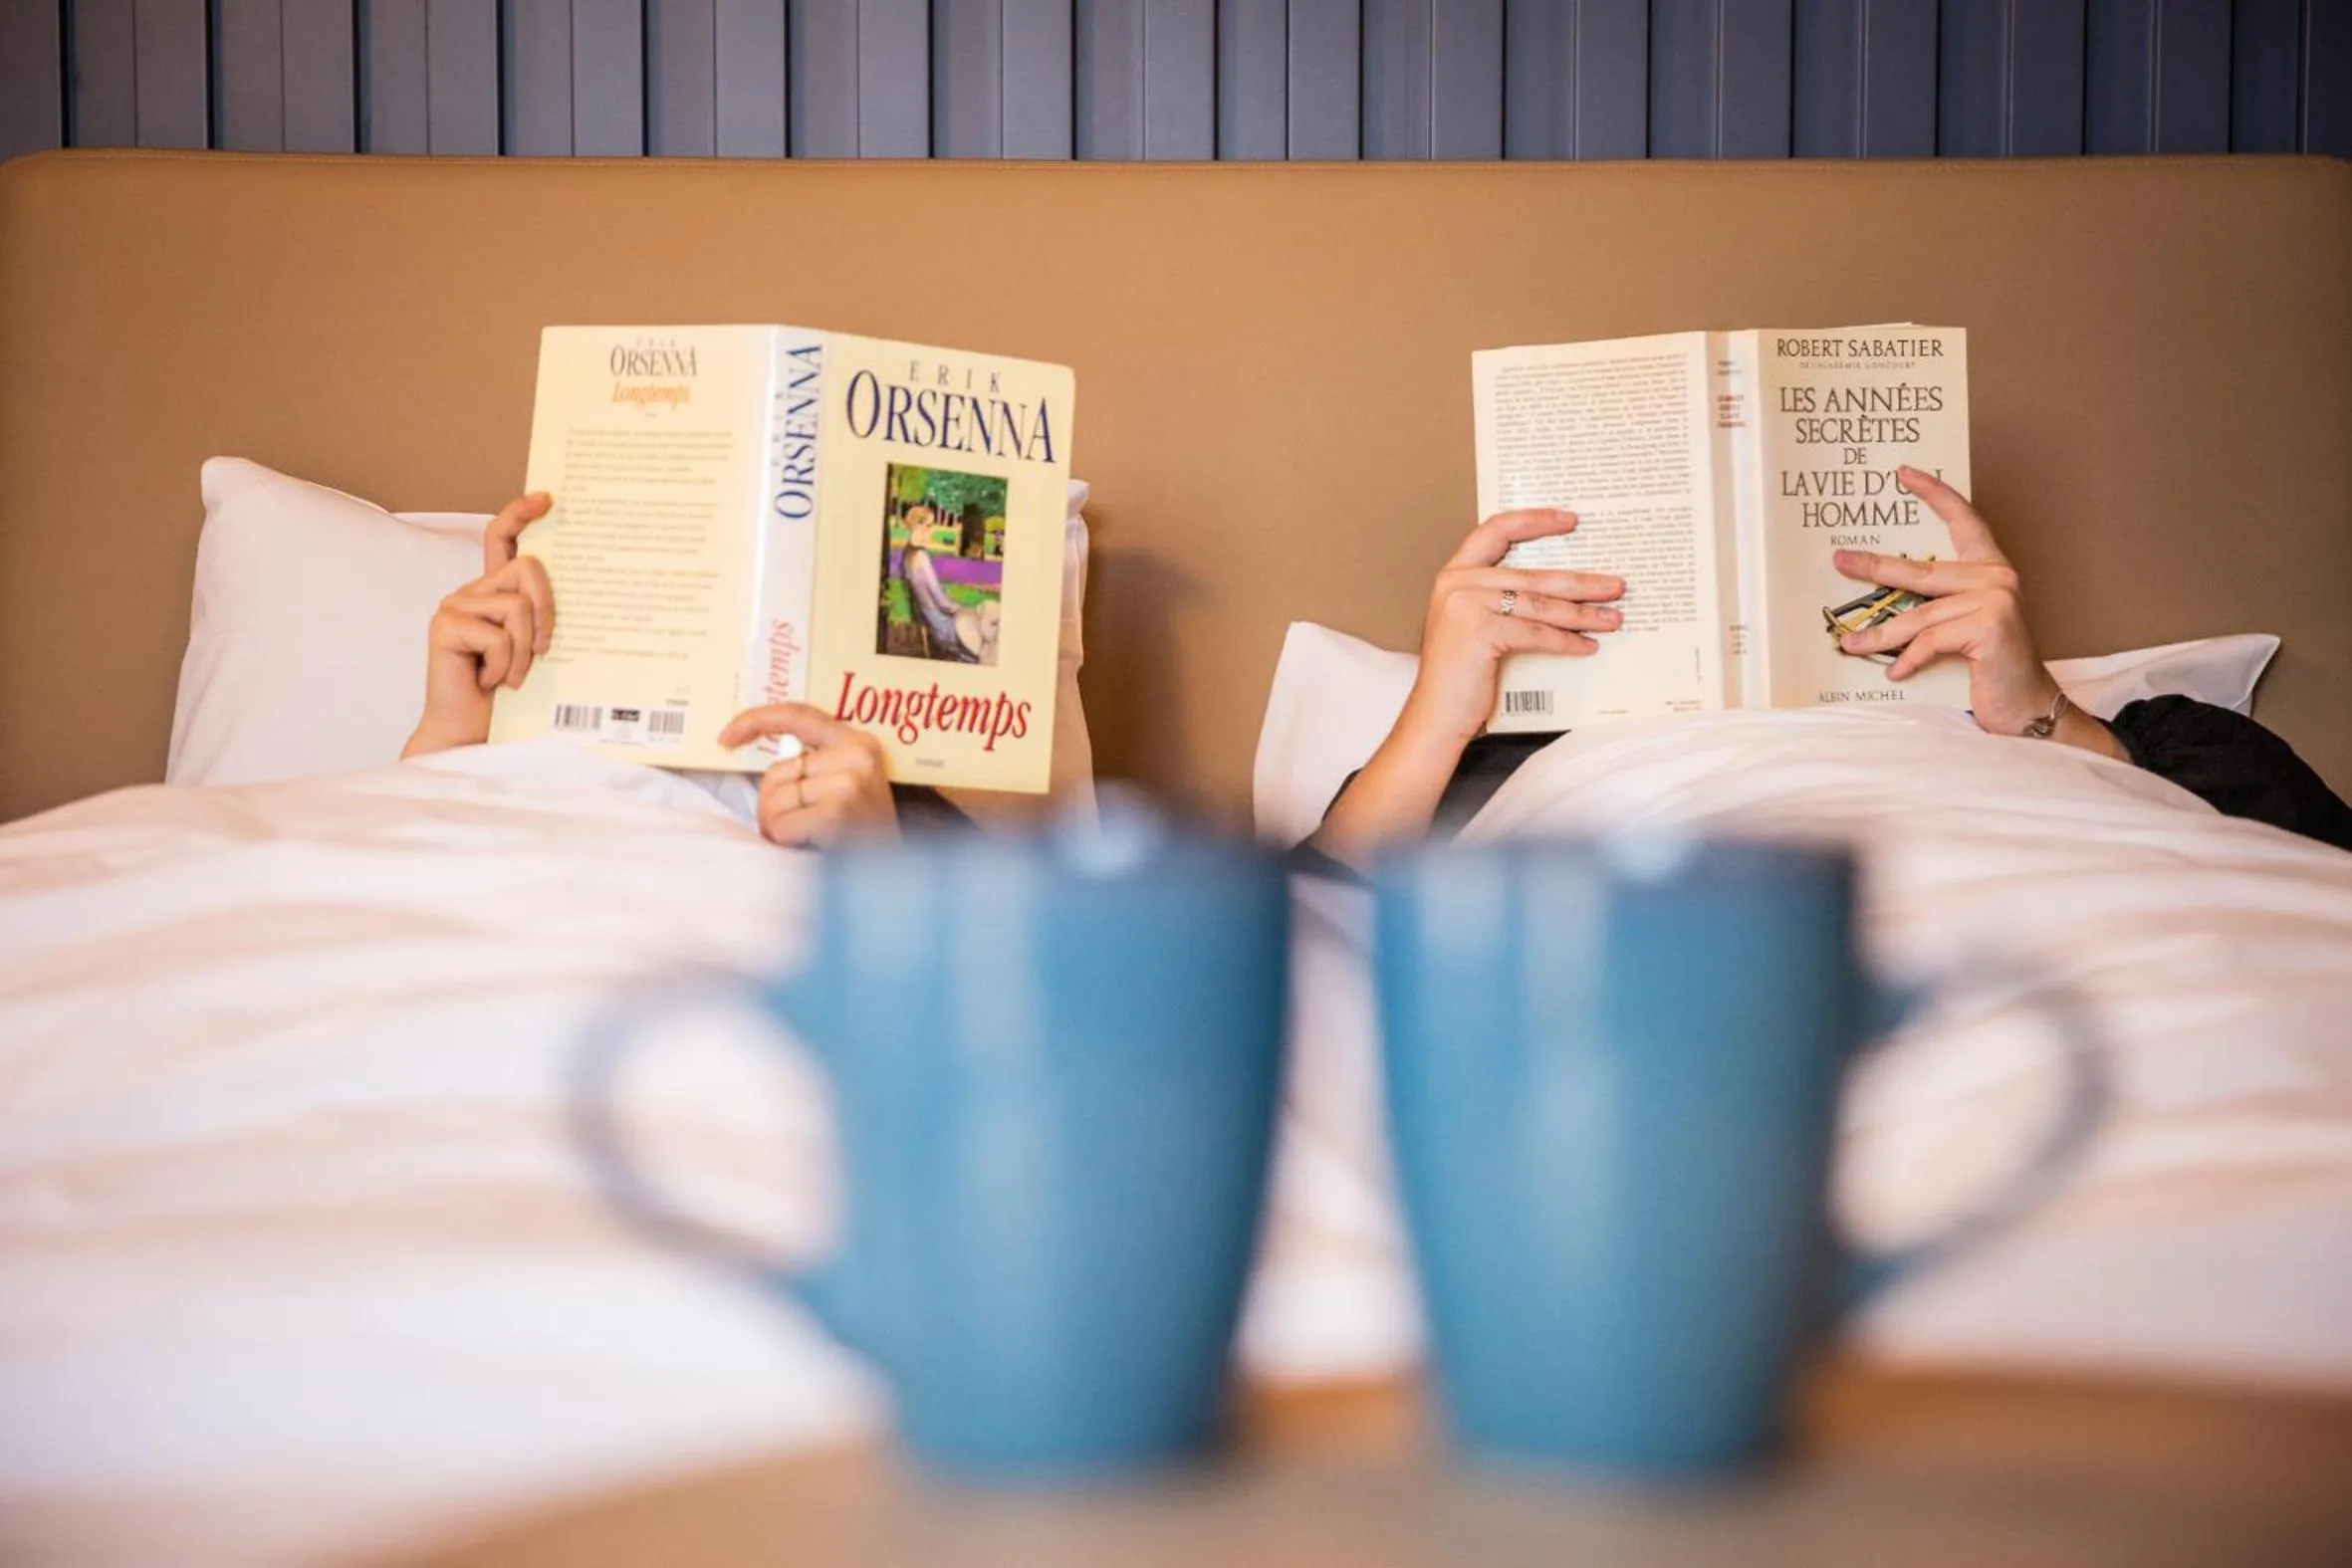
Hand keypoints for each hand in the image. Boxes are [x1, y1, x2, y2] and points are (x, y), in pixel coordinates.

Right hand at [403, 493, 554, 757]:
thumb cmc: (510, 696)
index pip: (501, 538)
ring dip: (526, 650)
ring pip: (519, 606)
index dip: (519, 513)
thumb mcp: (536, 648)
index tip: (547, 498)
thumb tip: (587, 589)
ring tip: (512, 676)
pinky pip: (499, 635)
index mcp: (493, 593)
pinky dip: (507, 666)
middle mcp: (471, 592)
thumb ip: (544, 616)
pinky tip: (490, 682)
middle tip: (545, 649)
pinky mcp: (445, 626)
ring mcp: (455, 606)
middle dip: (549, 610)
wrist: (472, 733)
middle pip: (529, 568)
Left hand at [719, 704, 899, 847]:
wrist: (893, 882)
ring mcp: (850, 780)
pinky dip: (786, 843)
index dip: (755, 720)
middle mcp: (858, 755)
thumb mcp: (847, 792)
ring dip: (779, 829)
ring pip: (774, 799)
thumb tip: (769, 775)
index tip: (724, 737)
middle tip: (800, 833)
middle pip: (777, 772)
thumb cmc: (864, 842)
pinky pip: (782, 825)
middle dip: (773, 807)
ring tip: (810, 843)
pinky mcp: (838, 809)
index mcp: (860, 744)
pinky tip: (812, 850)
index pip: (798, 715)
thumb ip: (815, 771)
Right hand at [1308, 509, 1624, 868]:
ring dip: (1583, 612)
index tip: (1570, 519)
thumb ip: (1499, 598)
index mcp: (1454, 574)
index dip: (1534, 521)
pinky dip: (1566, 640)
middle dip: (1580, 581)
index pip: (1495, 530)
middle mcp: (1456, 583)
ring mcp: (1465, 605)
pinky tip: (1587, 645)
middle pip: (1531, 574)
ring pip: (1539, 603)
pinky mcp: (1479, 632)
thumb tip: (1558, 589)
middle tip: (1615, 584)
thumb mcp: (1473, 624)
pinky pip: (1536, 632)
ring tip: (1614, 616)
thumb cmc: (1458, 676)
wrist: (1434, 716)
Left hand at [1833, 467, 2120, 756]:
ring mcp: (1996, 599)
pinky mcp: (1990, 626)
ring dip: (1880, 633)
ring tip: (1850, 643)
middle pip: (1922, 570)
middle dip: (1875, 567)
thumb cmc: (1989, 668)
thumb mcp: (1961, 629)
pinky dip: (1910, 658)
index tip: (1904, 474)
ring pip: (1920, 614)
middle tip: (1839, 560)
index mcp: (1990, 570)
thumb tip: (1878, 602)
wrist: (2027, 707)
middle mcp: (1996, 577)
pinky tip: (1895, 673)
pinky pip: (1932, 641)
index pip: (1964, 520)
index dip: (1935, 494)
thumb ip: (1935, 607)